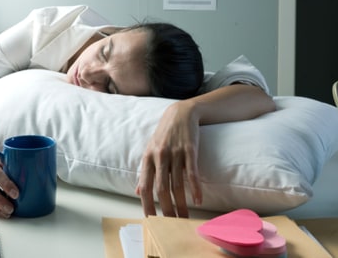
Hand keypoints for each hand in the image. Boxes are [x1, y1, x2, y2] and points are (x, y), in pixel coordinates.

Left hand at [136, 100, 201, 216]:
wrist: (180, 113)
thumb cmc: (164, 135)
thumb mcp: (150, 151)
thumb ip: (145, 172)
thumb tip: (138, 192)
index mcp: (147, 158)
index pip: (146, 186)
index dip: (147, 204)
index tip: (151, 220)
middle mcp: (160, 156)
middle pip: (161, 189)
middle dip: (166, 209)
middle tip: (171, 224)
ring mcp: (175, 153)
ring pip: (177, 184)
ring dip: (182, 204)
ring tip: (184, 218)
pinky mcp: (190, 150)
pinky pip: (192, 173)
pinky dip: (195, 188)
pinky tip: (198, 201)